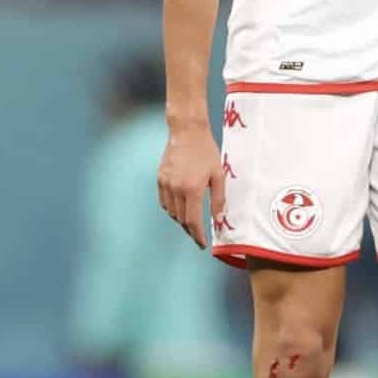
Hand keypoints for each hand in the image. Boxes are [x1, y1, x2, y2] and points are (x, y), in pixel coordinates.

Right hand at [157, 118, 224, 249]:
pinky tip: (180, 208)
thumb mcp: (218, 174)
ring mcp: (165, 185)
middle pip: (181, 219)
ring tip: (191, 222)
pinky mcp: (159, 179)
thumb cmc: (206, 152)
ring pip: (171, 212)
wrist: (187, 133)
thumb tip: (218, 217)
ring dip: (181, 220)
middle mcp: (176, 190)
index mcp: (192, 190)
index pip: (193, 221)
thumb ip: (218, 198)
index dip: (197, 235)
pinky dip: (172, 209)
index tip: (202, 244)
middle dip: (190, 230)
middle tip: (198, 236)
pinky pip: (164, 202)